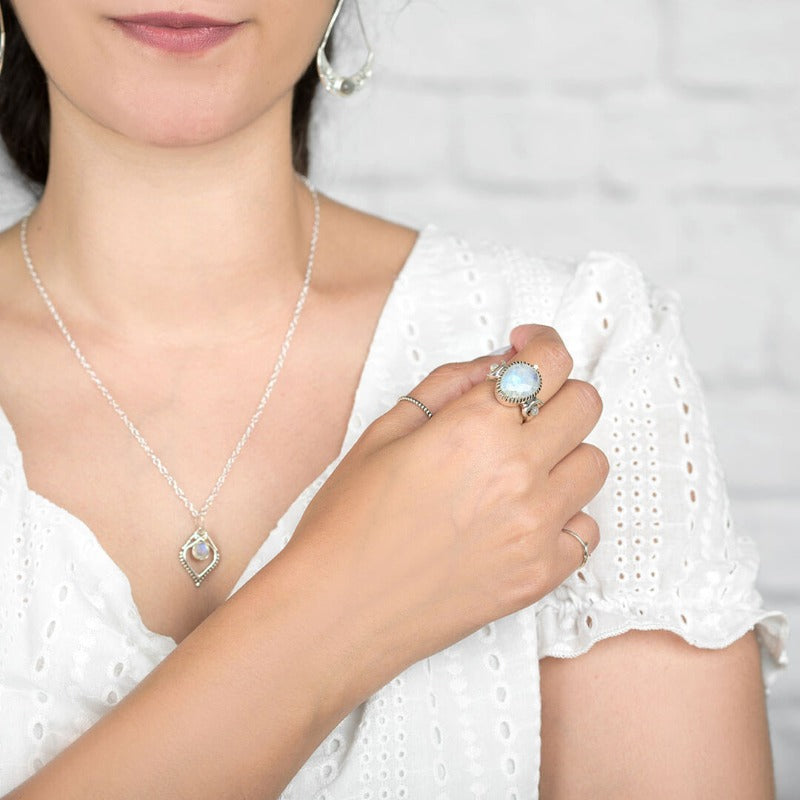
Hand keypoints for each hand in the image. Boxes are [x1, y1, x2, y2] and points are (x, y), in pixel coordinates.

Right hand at [283, 324, 608, 698]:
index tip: (529, 348)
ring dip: (565, 453)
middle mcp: (517, 472)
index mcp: (474, 428)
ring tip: (523, 467)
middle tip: (525, 407)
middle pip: (585, 404)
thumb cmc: (348, 521)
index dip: (543, 344)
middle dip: (557, 393)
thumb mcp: (385, 431)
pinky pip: (587, 528)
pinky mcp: (541, 575)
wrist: (340, 610)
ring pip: (595, 463)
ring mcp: (535, 527)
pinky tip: (525, 517)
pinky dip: (565, 515)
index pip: (550, 361)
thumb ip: (448, 385)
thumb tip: (497, 364)